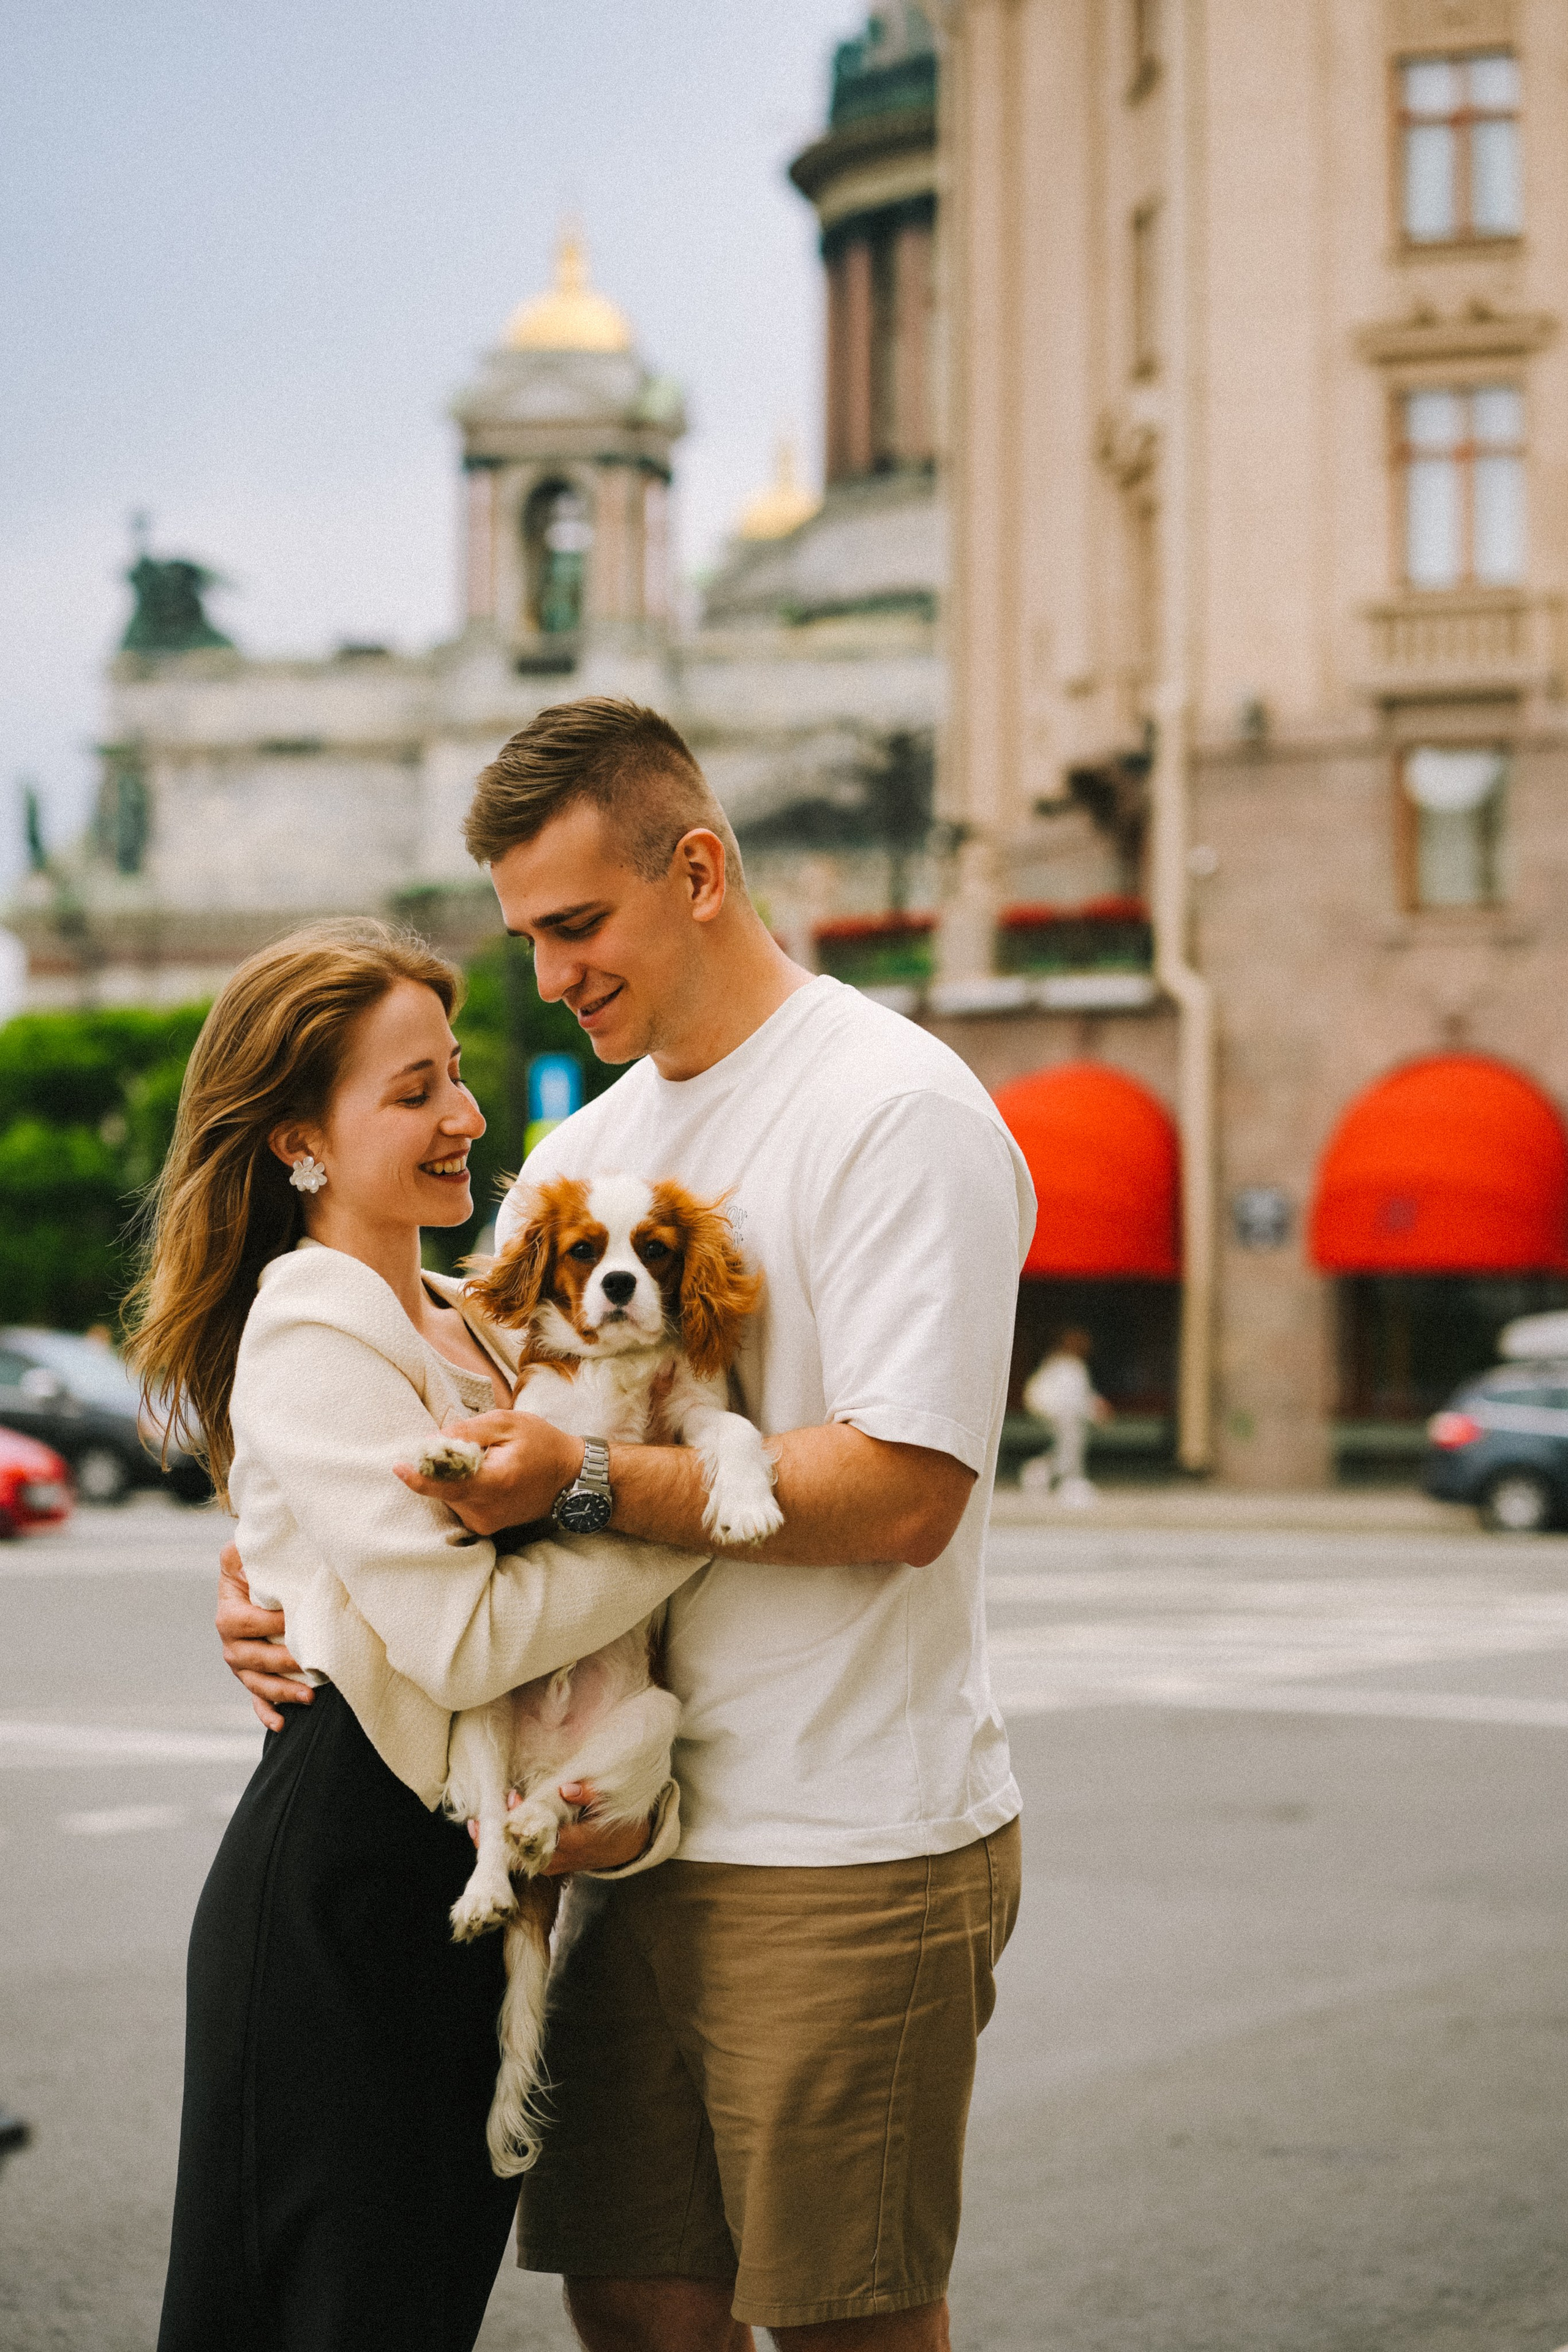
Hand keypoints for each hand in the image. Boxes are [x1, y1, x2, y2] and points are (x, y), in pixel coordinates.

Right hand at [216, 1541, 311, 1733]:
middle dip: (279, 1663)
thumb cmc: (257, 1567)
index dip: (268, 1623)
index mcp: (229, 1613)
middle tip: (308, 1663)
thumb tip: (246, 1558)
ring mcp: (242, 1663)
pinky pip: (256, 1700)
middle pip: (250, 1658)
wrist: (258, 1582)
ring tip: (308, 1696)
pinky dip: (266, 1713)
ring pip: (256, 1683)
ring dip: (280, 1692)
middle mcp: (231, 1642)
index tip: (293, 1620)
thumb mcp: (243, 1554)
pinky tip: (280, 1724)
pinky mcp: (254, 1676)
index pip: (244, 1623)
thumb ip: (243, 1554)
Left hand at [394, 1411, 583, 1535]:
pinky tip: (480, 1473)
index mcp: (494, 1482)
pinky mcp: (485, 1526)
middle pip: (443, 1488)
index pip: (445, 1483)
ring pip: (449, 1496)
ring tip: (480, 1459)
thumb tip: (431, 1440)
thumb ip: (467, 1431)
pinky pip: (459, 1503)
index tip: (396, 1465)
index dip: (417, 1476)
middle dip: (438, 1466)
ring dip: (451, 1476)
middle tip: (452, 1445)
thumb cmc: (542, 1444)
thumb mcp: (508, 1424)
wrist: (571, 1478)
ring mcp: (486, 1522)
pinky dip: (460, 1487)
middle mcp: (486, 1510)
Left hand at [466, 1780, 654, 1875]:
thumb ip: (590, 1795)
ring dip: (500, 1842)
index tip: (512, 1799)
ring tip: (478, 1826)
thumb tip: (565, 1788)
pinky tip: (492, 1833)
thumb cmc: (619, 1825)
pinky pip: (522, 1860)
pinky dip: (506, 1848)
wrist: (626, 1848)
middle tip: (481, 1819)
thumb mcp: (613, 1807)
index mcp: (575, 1844)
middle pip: (522, 1853)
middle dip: (501, 1835)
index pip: (541, 1835)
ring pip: (519, 1860)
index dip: (522, 1820)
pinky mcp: (549, 1865)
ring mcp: (553, 1865)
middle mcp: (560, 1860)